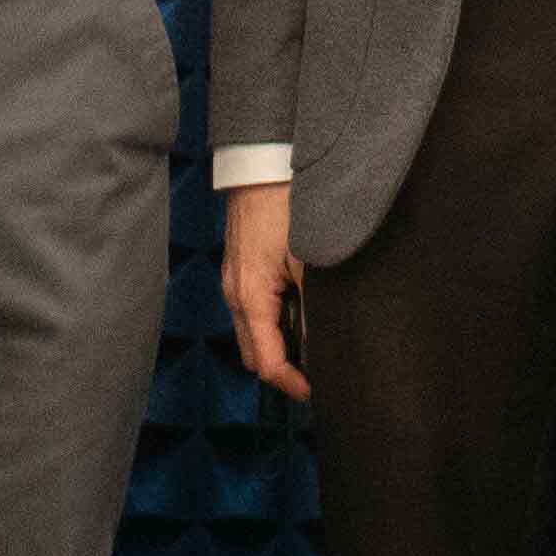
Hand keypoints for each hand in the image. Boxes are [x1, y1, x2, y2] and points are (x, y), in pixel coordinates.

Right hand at [222, 182, 308, 401]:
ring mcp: (234, 281)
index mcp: (249, 299)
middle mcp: (234, 295)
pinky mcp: (241, 268)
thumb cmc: (284, 207)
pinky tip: (300, 310)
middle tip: (317, 372)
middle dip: (282, 369)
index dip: (291, 383)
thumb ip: (314, 309)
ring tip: (313, 342)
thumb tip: (322, 347)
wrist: (262, 163)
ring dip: (279, 344)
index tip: (316, 392)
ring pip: (253, 331)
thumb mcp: (309, 262)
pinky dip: (274, 321)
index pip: (266, 362)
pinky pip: (252, 309)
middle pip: (254, 353)